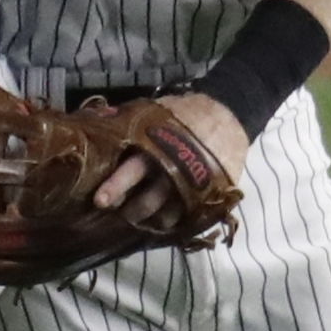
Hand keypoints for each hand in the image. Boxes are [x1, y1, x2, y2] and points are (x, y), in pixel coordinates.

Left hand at [93, 91, 250, 220]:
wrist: (230, 112)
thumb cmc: (186, 113)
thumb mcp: (158, 111)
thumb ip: (130, 120)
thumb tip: (100, 121)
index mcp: (156, 148)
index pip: (131, 170)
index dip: (114, 187)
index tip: (100, 201)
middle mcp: (173, 170)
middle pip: (148, 200)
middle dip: (130, 211)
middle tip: (121, 214)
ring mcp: (193, 185)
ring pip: (165, 214)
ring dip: (149, 219)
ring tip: (139, 217)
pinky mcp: (209, 194)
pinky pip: (186, 216)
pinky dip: (172, 220)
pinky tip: (162, 216)